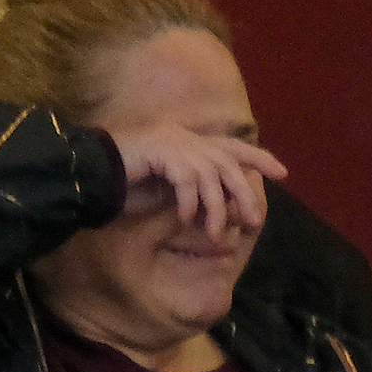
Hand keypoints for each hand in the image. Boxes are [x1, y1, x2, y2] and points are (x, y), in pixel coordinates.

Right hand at [109, 123, 287, 240]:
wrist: (89, 174)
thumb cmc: (126, 184)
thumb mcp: (169, 191)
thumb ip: (195, 194)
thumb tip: (224, 213)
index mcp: (188, 141)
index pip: (232, 146)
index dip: (258, 158)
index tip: (282, 173)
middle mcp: (185, 137)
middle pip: (228, 162)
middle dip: (244, 193)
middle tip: (254, 220)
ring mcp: (173, 140)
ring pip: (211, 174)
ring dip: (216, 208)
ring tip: (216, 234)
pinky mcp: (160, 150)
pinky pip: (187, 180)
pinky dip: (189, 203)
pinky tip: (185, 220)